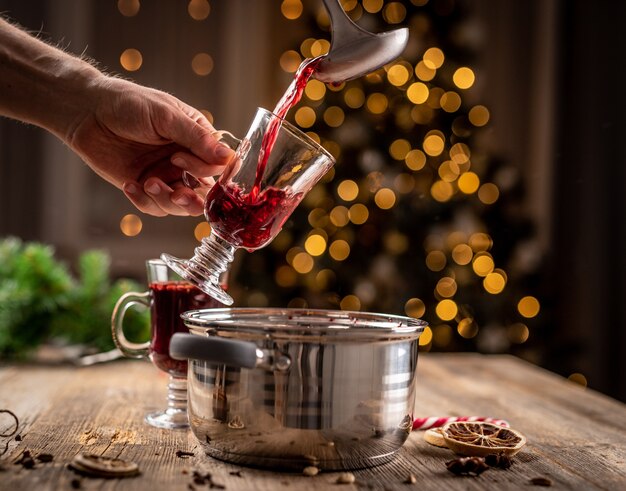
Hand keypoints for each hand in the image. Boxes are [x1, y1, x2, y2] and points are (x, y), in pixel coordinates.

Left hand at [66, 76, 234, 215]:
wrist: (87, 112)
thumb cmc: (128, 104)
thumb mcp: (166, 116)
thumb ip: (197, 139)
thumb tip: (228, 158)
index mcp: (198, 140)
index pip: (218, 166)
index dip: (206, 171)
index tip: (181, 160)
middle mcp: (186, 161)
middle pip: (204, 193)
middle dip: (193, 199)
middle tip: (178, 194)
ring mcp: (166, 176)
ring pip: (180, 205)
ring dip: (168, 200)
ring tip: (149, 183)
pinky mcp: (144, 187)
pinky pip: (154, 207)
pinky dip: (145, 201)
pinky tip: (131, 185)